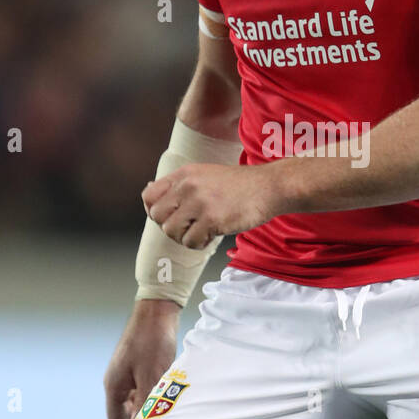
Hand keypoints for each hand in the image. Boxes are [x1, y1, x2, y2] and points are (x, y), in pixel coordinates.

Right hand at [103, 299, 180, 418]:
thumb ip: (145, 403)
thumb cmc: (152, 342)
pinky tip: (169, 395)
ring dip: (149, 406)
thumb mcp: (150, 376)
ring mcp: (127, 372)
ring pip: (136, 399)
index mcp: (114, 385)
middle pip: (125, 411)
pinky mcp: (139, 364)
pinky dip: (154, 393)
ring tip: (167, 413)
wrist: (157, 311)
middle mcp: (118, 380)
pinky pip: (144, 386)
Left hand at [141, 162, 284, 248]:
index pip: (149, 196)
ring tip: (202, 231)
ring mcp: (200, 202)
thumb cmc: (238, 185)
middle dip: (171, 227)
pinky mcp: (213, 219)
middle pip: (158, 217)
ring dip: (186, 237)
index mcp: (184, 174)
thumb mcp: (204, 175)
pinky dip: (200, 244)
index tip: (170, 217)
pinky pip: (191, 242)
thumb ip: (180, 185)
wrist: (269, 187)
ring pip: (172, 232)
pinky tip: (212, 235)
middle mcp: (188, 186)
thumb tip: (149, 192)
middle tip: (189, 227)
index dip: (154, 211)